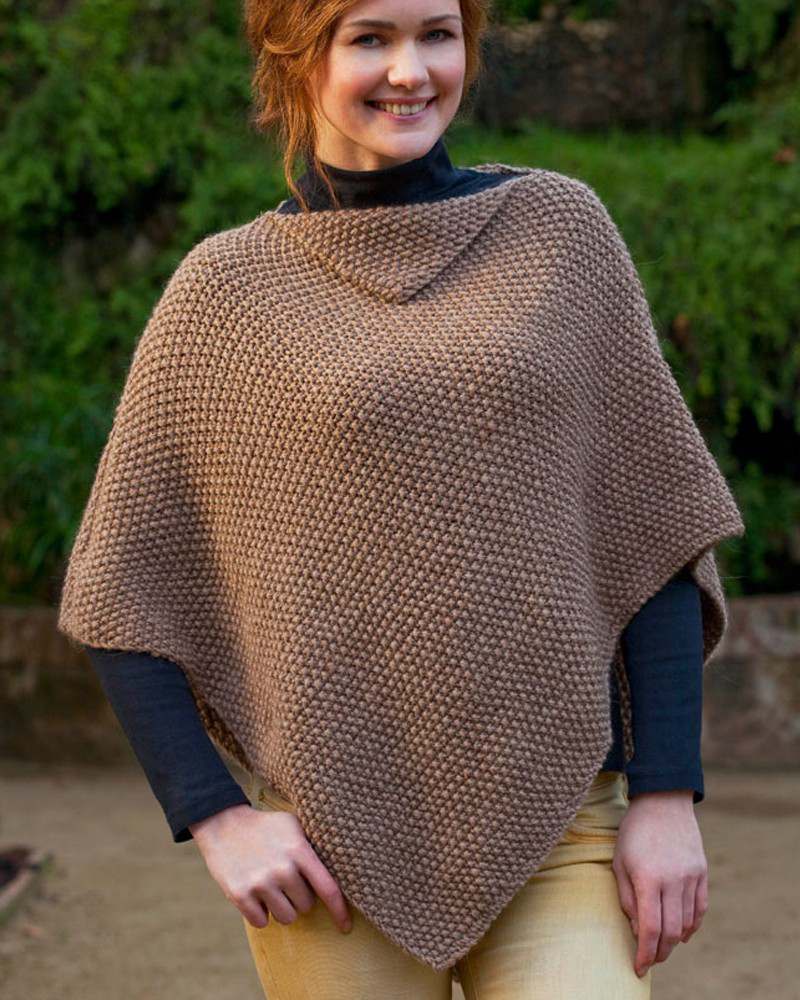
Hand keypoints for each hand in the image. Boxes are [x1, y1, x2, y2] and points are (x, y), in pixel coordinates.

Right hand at [188, 804, 351, 933]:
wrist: (224, 823)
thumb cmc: (267, 827)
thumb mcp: (294, 826)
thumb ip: (315, 847)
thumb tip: (342, 867)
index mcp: (299, 850)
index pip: (328, 888)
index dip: (340, 911)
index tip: (345, 927)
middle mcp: (282, 868)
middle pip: (306, 906)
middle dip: (299, 897)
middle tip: (285, 879)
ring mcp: (260, 882)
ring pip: (286, 918)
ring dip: (281, 908)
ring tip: (271, 887)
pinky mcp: (240, 895)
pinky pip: (261, 922)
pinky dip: (260, 913)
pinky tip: (255, 894)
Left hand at [611, 790, 707, 977]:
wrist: (663, 802)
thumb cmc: (634, 832)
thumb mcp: (619, 861)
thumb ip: (627, 898)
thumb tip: (639, 931)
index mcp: (648, 878)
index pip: (651, 928)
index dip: (646, 953)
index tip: (639, 968)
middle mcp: (673, 880)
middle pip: (672, 931)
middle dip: (661, 952)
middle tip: (651, 959)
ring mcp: (691, 876)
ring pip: (687, 923)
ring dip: (675, 940)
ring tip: (663, 945)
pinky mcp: (702, 872)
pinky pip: (700, 908)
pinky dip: (691, 925)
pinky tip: (682, 931)